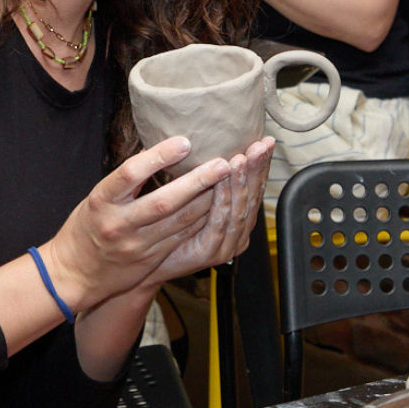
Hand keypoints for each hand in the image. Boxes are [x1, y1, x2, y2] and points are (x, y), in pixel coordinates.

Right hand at [42, 135, 238, 312]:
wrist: (74, 273)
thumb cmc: (87, 226)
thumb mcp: (97, 198)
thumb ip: (126, 181)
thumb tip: (160, 152)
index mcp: (101, 200)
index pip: (131, 173)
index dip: (159, 156)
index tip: (184, 141)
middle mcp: (119, 223)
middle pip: (164, 200)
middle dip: (198, 181)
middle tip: (223, 163)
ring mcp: (136, 245)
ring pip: (180, 221)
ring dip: (208, 200)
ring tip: (230, 181)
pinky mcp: (150, 260)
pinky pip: (181, 238)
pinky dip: (201, 221)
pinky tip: (217, 207)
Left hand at [140, 136, 273, 286]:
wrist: (143, 266)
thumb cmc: (166, 229)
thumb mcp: (190, 200)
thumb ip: (204, 181)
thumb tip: (203, 141)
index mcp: (236, 219)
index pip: (254, 189)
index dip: (261, 166)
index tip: (266, 141)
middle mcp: (236, 233)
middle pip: (253, 198)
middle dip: (257, 169)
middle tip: (260, 145)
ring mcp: (225, 245)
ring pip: (239, 210)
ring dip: (240, 182)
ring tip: (241, 159)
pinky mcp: (209, 253)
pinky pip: (219, 224)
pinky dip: (222, 201)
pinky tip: (222, 182)